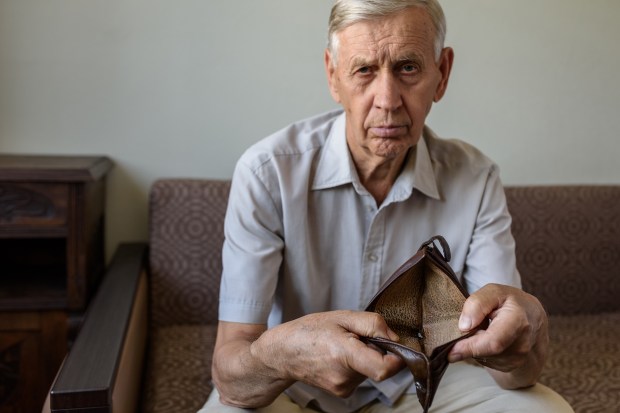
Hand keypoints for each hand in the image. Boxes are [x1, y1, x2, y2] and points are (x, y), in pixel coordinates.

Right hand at [251, 310, 404, 396]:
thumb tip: (395, 338)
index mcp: (345, 354)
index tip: (394, 345)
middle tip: (356, 336)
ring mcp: (343, 388)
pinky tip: (338, 356)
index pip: (384, 369)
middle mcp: (345, 377)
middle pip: (379, 366)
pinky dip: (356, 364)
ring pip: (370, 370)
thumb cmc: (309, 331)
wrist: (282, 353)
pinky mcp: (341, 392)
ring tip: (342, 344)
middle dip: (376, 349)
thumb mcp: (342, 316)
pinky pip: (360, 376)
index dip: (397, 358)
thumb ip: (372, 324)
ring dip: (365, 356)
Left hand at [448, 284, 548, 387]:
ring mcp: (519, 358)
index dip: (471, 347)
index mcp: (519, 320)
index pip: (494, 341)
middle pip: (485, 352)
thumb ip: (478, 303)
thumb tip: (464, 326)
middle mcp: (522, 343)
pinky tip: (487, 337)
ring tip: (481, 328)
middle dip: (468, 344)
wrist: (532, 318)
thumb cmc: (510, 302)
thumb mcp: (494, 292)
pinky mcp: (512, 366)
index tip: (451, 350)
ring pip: (483, 357)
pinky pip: (486, 360)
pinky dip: (480, 350)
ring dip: (474, 345)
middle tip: (462, 332)